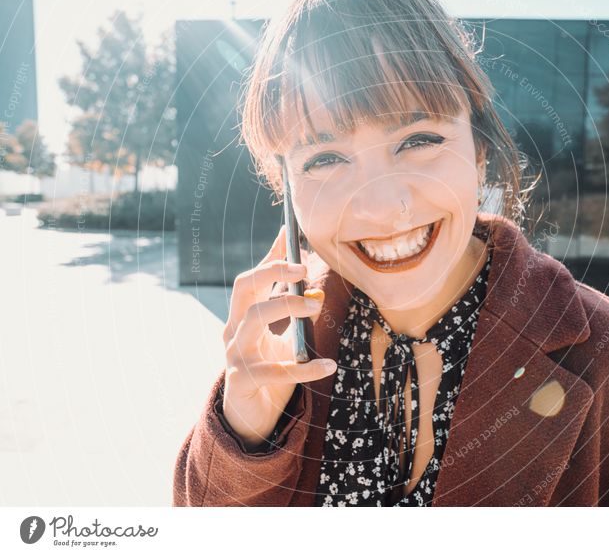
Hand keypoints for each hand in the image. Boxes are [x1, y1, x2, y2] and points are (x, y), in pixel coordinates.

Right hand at [221, 225, 335, 446]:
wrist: (249, 419)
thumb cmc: (267, 370)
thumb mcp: (280, 337)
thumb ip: (290, 313)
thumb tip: (312, 284)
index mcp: (241, 318)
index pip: (251, 279)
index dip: (271, 258)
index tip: (291, 235)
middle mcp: (233, 332)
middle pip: (244, 289)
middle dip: (272, 272)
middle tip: (304, 269)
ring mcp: (235, 356)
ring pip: (254, 320)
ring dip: (287, 306)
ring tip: (317, 305)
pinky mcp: (244, 381)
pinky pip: (276, 370)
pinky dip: (305, 367)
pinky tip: (329, 365)